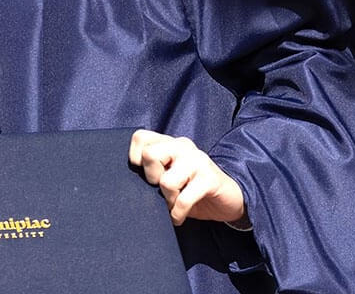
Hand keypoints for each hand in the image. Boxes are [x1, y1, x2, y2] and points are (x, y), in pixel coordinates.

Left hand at [129, 129, 247, 226]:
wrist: (229, 200)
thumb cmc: (192, 189)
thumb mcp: (169, 177)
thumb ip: (153, 172)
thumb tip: (126, 183)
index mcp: (170, 143)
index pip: (140, 137)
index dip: (134, 157)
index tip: (143, 175)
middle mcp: (183, 146)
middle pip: (149, 154)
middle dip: (150, 178)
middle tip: (159, 190)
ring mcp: (198, 161)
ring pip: (166, 180)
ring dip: (167, 200)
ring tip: (172, 205)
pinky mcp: (210, 179)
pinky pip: (183, 199)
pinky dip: (177, 213)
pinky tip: (178, 217)